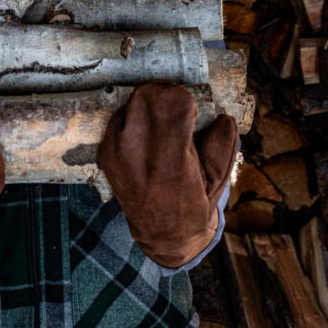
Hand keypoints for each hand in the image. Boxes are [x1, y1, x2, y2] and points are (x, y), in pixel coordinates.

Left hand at [97, 81, 239, 267]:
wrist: (161, 232)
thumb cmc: (194, 203)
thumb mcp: (218, 179)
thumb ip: (223, 145)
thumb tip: (223, 117)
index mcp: (171, 164)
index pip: (172, 104)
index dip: (186, 101)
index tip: (193, 112)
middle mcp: (137, 156)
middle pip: (147, 95)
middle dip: (167, 95)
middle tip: (179, 109)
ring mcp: (116, 154)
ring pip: (132, 100)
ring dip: (151, 102)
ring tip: (164, 118)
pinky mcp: (104, 152)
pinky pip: (119, 114)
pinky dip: (136, 114)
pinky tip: (148, 130)